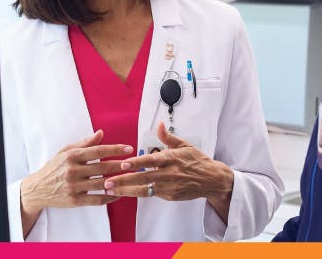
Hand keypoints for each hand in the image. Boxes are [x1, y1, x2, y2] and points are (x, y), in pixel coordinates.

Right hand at [19, 130, 130, 234]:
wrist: (37, 189)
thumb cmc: (54, 168)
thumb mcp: (65, 152)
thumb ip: (84, 143)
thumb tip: (101, 133)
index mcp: (71, 156)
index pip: (98, 150)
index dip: (115, 149)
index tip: (129, 148)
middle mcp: (73, 170)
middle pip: (103, 167)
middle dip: (121, 165)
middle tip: (136, 163)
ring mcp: (74, 186)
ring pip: (102, 183)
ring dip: (118, 181)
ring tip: (131, 178)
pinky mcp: (75, 200)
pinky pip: (97, 199)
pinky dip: (109, 197)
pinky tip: (118, 194)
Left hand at [103, 122, 233, 219]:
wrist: (213, 180)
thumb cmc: (197, 161)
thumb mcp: (184, 145)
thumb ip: (168, 137)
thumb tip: (159, 124)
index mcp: (172, 158)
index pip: (152, 160)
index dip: (138, 163)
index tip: (124, 164)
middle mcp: (169, 173)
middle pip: (144, 178)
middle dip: (124, 180)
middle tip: (108, 182)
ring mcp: (169, 186)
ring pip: (145, 190)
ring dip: (126, 190)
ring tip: (110, 190)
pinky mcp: (170, 196)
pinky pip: (151, 194)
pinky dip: (137, 193)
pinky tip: (123, 193)